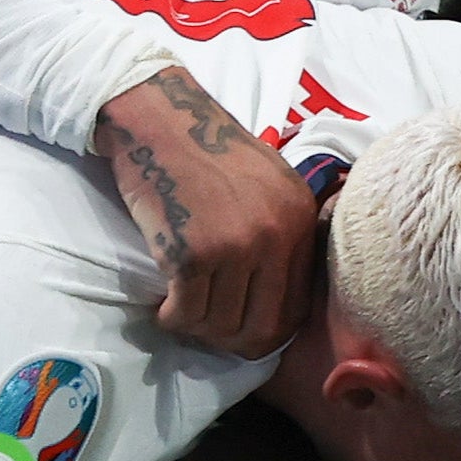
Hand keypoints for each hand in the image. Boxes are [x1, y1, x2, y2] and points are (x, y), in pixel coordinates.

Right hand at [94, 68, 321, 356]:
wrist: (160, 119)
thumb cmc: (206, 150)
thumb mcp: (269, 184)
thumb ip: (281, 234)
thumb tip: (272, 301)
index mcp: (301, 219)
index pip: (295, 308)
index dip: (266, 332)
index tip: (240, 332)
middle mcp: (276, 236)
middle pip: (261, 327)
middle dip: (231, 341)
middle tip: (206, 331)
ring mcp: (235, 246)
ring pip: (221, 325)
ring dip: (196, 328)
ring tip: (181, 311)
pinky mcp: (192, 254)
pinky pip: (185, 313)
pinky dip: (171, 318)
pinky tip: (163, 306)